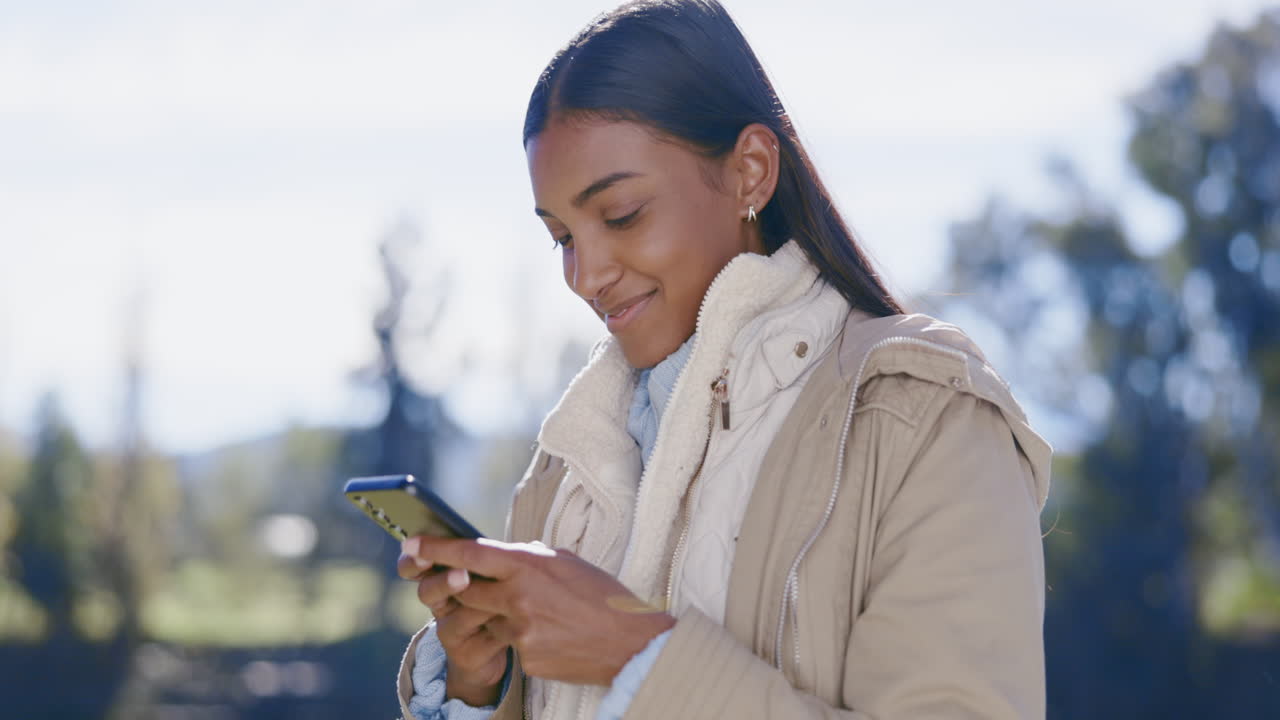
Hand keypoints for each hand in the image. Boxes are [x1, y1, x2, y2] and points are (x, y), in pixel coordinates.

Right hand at [398, 539, 508, 705]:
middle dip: (444, 582)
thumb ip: (498, 561)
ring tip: (500, 602)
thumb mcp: (493, 577)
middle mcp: (440, 604)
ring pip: (457, 616)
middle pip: (428, 591)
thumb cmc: (495, 601)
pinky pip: (480, 639)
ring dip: (480, 606)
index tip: (414, 549)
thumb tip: (533, 542)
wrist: (496, 651)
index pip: (413, 567)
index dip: (412, 561)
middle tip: (462, 575)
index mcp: (440, 578)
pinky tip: (517, 623)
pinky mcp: (465, 654)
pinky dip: (500, 629)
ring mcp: (449, 631)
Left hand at [401, 536, 676, 686]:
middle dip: (450, 587)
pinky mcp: (525, 658)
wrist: (631, 643)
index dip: (436, 549)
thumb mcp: (566, 563)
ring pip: (482, 620)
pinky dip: (519, 638)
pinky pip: (508, 645)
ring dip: (490, 615)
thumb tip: (506, 556)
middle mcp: (518, 596)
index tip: (412, 544)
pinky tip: (549, 636)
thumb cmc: (604, 596)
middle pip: (463, 591)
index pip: (471, 554)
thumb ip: (530, 559)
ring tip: (524, 612)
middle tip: (440, 580)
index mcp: (528, 565)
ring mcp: (519, 630)